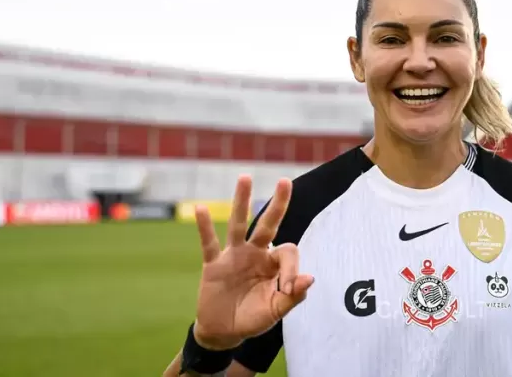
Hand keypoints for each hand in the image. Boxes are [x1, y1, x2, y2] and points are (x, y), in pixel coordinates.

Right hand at [191, 175, 313, 349]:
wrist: (224, 332)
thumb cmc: (253, 319)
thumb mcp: (276, 311)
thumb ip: (293, 296)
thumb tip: (310, 278)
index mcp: (273, 263)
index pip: (287, 252)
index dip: (292, 268)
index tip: (288, 288)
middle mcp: (255, 253)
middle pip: (267, 224)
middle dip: (278, 204)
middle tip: (286, 181)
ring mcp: (233, 256)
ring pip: (238, 224)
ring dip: (241, 201)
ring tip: (245, 177)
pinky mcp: (213, 265)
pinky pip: (209, 243)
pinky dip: (204, 227)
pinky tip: (201, 208)